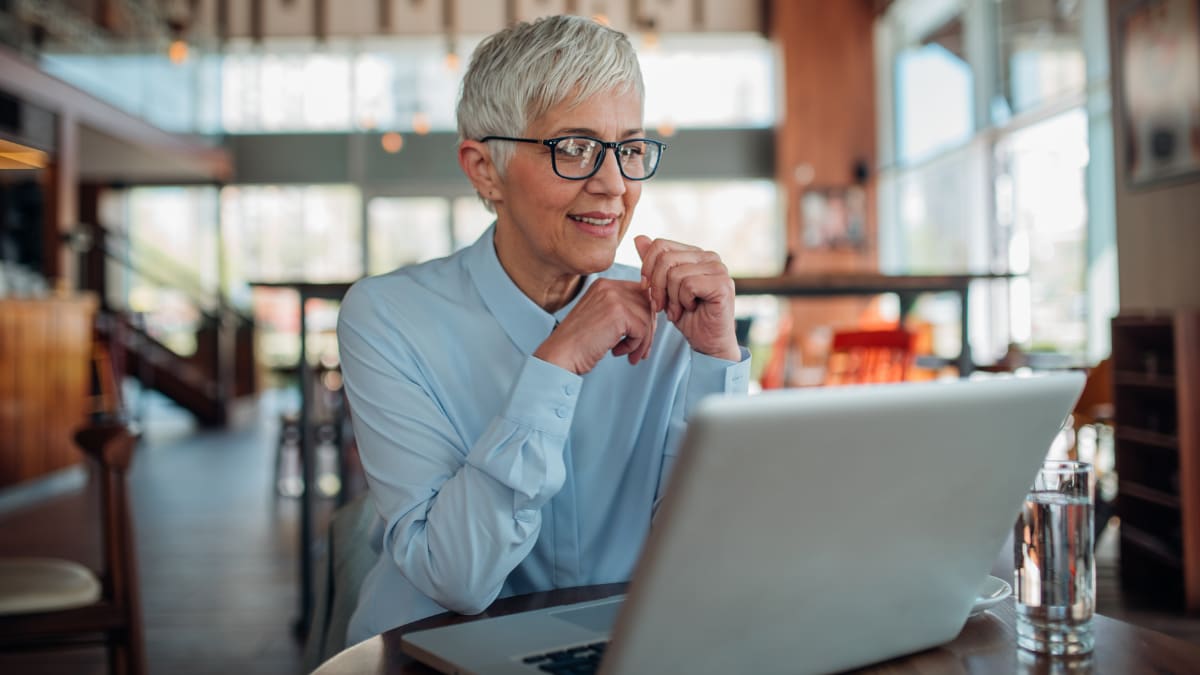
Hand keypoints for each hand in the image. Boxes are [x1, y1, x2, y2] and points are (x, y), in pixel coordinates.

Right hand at [533, 278, 656, 374]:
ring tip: (629, 354)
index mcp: (604, 284)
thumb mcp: (600, 317)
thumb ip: (622, 310)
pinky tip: (618, 352)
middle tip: (640, 350)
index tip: (639, 335)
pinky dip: (635, 346)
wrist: (560, 355)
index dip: (644, 316)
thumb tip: (653, 315)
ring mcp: (613, 298)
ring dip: (642, 341)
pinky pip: (642, 330)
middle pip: (648, 304)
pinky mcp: (618, 314)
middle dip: (648, 330)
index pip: (640, 294)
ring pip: (648, 318)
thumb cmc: (579, 343)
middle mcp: (609, 286)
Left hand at [635, 235, 739, 361]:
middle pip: (665, 259)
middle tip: (661, 306)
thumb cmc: (687, 316)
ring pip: (675, 273)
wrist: (707, 342)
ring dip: (671, 298)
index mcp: (695, 254)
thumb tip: (639, 238)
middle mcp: (709, 257)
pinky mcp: (723, 284)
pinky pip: (688, 285)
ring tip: (678, 310)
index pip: (660, 245)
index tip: (646, 289)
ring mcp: (718, 269)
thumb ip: (654, 264)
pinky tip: (691, 309)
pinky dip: (683, 301)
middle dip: (657, 287)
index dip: (647, 268)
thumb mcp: (663, 289)